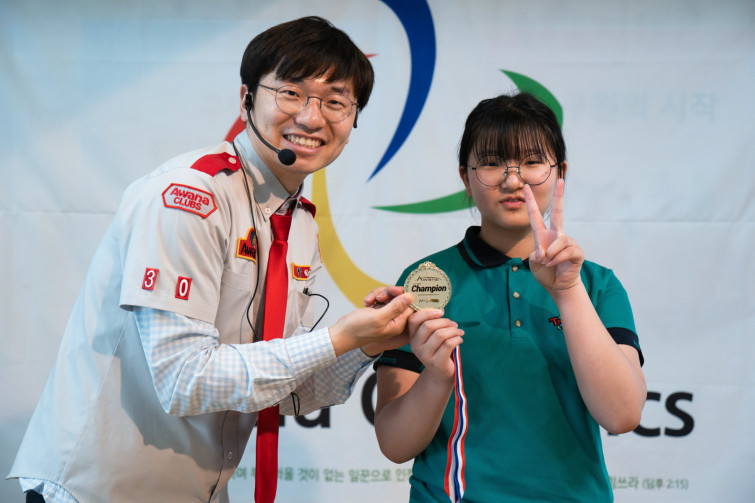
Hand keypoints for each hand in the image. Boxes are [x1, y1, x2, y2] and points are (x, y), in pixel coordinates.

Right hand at [360, 286, 411, 355]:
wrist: (341, 333)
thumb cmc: (358, 330)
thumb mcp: (378, 317)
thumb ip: (395, 307)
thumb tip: (411, 297)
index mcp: (398, 324)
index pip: (410, 305)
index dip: (404, 296)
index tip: (394, 292)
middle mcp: (394, 319)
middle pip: (400, 298)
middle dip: (389, 293)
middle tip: (379, 297)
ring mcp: (386, 314)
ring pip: (390, 296)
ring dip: (379, 294)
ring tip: (369, 301)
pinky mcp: (378, 310)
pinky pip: (381, 298)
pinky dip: (373, 297)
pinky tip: (366, 303)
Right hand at [408, 309, 463, 381]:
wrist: (441, 374)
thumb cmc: (439, 350)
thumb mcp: (431, 337)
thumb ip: (432, 324)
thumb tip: (440, 309)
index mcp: (413, 337)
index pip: (413, 320)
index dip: (427, 312)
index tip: (441, 312)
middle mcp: (416, 346)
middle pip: (428, 326)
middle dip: (445, 322)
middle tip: (454, 324)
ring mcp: (425, 355)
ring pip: (440, 334)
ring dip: (453, 330)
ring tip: (459, 332)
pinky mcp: (436, 363)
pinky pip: (448, 344)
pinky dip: (457, 339)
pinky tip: (460, 339)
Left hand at [523, 178, 583, 292]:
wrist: (558, 285)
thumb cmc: (545, 272)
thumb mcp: (534, 264)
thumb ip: (534, 256)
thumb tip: (543, 251)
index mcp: (543, 235)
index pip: (536, 216)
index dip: (530, 202)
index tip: (526, 187)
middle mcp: (556, 235)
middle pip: (558, 212)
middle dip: (559, 197)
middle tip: (561, 181)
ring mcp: (568, 242)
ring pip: (560, 241)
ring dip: (551, 254)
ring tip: (547, 263)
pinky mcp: (577, 251)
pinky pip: (567, 251)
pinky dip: (557, 259)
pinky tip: (554, 264)